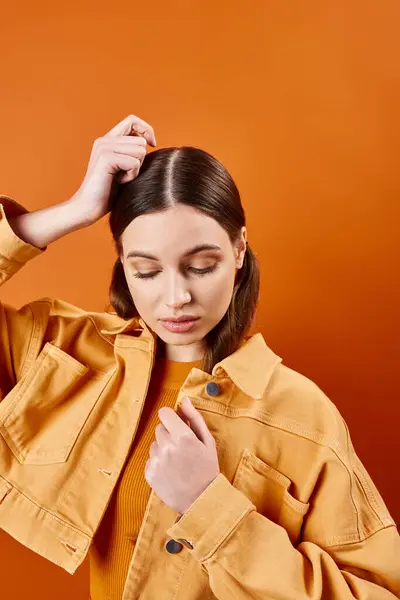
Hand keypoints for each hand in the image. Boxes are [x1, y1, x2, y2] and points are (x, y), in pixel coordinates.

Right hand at [71, 114, 156, 223]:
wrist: (88, 207)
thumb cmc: (108, 192)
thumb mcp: (123, 168)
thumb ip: (132, 153)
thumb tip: (150, 142)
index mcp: (107, 140)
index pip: (132, 120)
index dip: (146, 130)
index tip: (153, 144)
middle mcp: (104, 140)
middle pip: (140, 140)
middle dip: (140, 160)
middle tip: (126, 173)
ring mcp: (104, 147)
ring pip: (140, 150)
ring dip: (136, 168)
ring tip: (121, 178)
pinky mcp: (106, 158)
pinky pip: (134, 163)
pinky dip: (131, 175)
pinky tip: (119, 182)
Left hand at [145, 397, 220, 515]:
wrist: (201, 500)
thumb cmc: (208, 469)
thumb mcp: (208, 441)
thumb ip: (195, 418)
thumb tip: (184, 400)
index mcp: (183, 436)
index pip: (164, 413)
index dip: (171, 417)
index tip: (177, 424)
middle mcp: (167, 446)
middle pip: (159, 428)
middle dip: (169, 434)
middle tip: (182, 448)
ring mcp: (157, 461)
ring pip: (154, 444)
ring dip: (163, 448)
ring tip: (177, 462)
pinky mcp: (149, 473)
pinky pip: (150, 459)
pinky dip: (158, 463)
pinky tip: (171, 471)